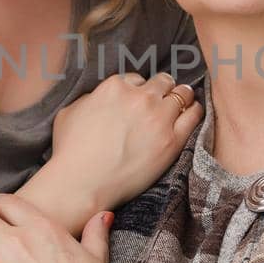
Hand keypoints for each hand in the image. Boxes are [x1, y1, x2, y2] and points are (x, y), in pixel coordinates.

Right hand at [43, 71, 203, 212]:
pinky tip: (193, 112)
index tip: (140, 99)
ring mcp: (158, 117)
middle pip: (162, 82)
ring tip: (183, 103)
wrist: (81, 183)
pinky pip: (194, 115)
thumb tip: (100, 97)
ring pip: (182, 94)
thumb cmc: (70, 152)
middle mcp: (140, 97)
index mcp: (115, 87)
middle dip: (162, 89)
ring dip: (181, 97)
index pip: (136, 79)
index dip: (138, 90)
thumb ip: (89, 98)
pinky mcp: (172, 139)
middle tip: (162, 100)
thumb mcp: (69, 113)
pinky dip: (195, 111)